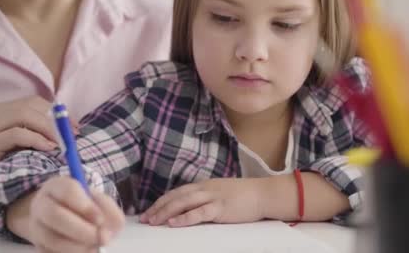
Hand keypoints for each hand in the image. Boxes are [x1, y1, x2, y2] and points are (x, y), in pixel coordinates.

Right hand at [0, 96, 76, 199]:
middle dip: (57, 119)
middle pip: (32, 105)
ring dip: (50, 127)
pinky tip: (49, 148)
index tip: (72, 126)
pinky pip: (17, 134)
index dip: (56, 112)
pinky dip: (37, 139)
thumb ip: (23, 135)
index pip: (33, 102)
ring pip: (26, 115)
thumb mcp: (4, 145)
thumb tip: (58, 136)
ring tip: (64, 142)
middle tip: (74, 134)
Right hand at [27, 176, 124, 252]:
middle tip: (101, 238)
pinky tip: (84, 251)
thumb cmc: (85, 205)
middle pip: (55, 215)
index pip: (68, 191)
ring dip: (77, 247)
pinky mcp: (37, 246)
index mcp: (57, 185)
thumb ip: (107, 209)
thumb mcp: (99, 201)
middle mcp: (41, 204)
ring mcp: (36, 226)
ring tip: (94, 247)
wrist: (64, 216)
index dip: (85, 207)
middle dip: (81, 230)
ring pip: (51, 239)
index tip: (100, 220)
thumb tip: (106, 231)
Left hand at [140, 178, 264, 226]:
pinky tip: (174, 223)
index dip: (162, 201)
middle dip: (158, 208)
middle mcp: (205, 188)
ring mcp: (212, 197)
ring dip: (166, 212)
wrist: (263, 194)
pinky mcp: (221, 208)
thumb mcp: (220, 192)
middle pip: (176, 196)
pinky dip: (185, 218)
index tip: (149, 211)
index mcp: (204, 185)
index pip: (177, 192)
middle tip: (145, 218)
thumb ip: (206, 198)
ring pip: (183, 203)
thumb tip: (190, 208)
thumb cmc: (244, 196)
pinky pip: (199, 212)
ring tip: (154, 221)